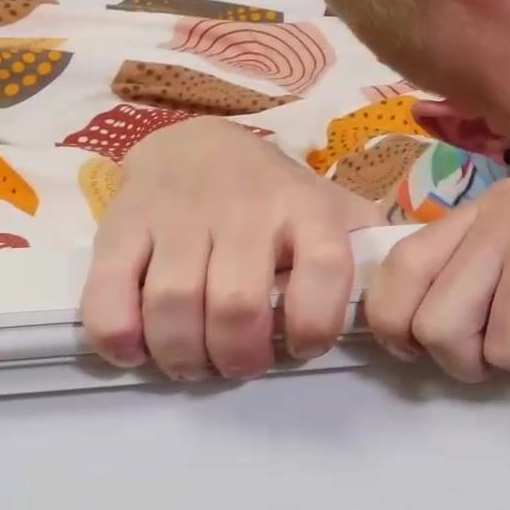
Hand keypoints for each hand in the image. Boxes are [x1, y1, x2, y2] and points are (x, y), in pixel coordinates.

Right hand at [80, 118, 384, 380]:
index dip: (314, 325)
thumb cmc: (273, 194)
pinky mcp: (122, 226)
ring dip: (182, 354)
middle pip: (237, 304)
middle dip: (238, 356)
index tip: (301, 347)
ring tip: (193, 364)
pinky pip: (109, 292)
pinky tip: (136, 351)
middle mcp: (245, 211)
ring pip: (173, 304)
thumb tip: (401, 294)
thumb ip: (365, 247)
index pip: (326, 270)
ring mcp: (179, 217)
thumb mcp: (331, 206)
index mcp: (306, 210)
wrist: (194, 143)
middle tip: (239, 366)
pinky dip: (118, 336)